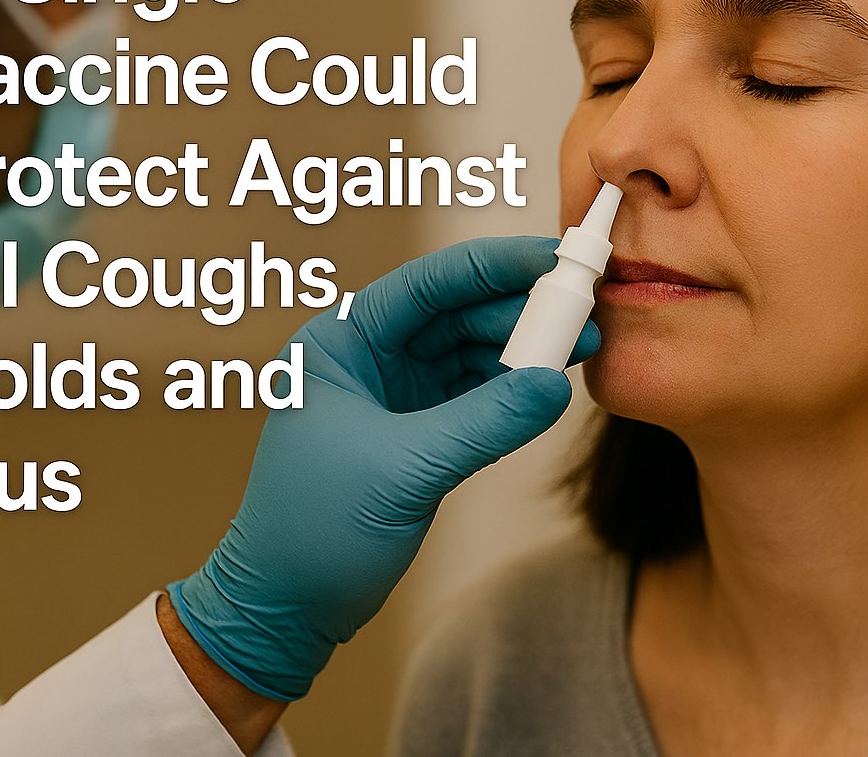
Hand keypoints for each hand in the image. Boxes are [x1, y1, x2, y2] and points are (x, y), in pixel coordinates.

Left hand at [168, 236, 597, 699]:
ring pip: (469, 352)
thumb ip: (483, 423)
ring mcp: (392, 395)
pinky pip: (474, 394)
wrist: (283, 609)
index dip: (496, 266)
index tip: (557, 258)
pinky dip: (512, 390)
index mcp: (341, 342)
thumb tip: (555, 385)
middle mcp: (366, 357)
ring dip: (522, 350)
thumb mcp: (403, 469)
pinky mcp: (415, 434)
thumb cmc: (312, 531)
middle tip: (585, 312)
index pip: (429, 283)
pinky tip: (550, 385)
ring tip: (582, 346)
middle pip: (456, 313)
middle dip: (520, 311)